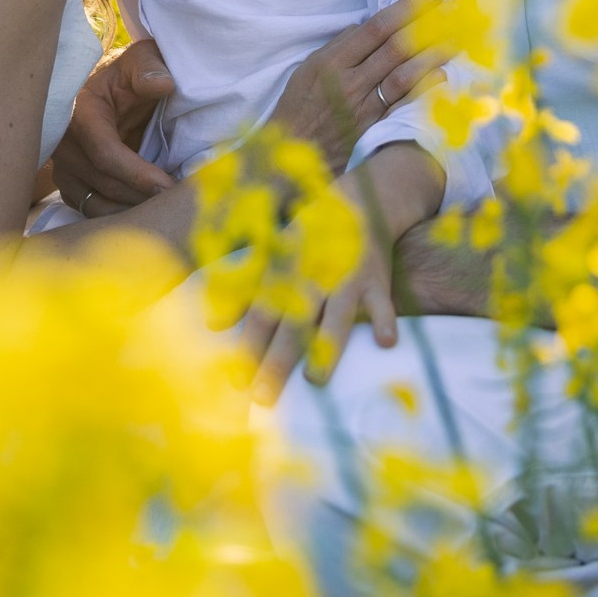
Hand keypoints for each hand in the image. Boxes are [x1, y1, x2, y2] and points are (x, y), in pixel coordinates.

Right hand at [51, 40, 177, 215]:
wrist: (106, 91)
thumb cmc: (126, 76)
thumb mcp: (139, 61)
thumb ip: (149, 68)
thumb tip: (164, 85)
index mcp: (80, 114)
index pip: (105, 153)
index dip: (137, 174)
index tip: (168, 186)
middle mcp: (64, 146)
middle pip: (104, 184)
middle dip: (142, 197)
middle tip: (179, 205)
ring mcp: (64, 169)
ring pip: (97, 204)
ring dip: (132, 212)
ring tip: (166, 212)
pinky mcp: (71, 186)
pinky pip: (93, 210)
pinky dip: (120, 216)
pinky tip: (148, 214)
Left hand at [240, 170, 402, 405]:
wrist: (360, 199)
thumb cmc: (309, 235)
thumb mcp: (273, 254)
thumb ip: (244, 289)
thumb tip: (212, 324)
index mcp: (284, 272)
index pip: (262, 314)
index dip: (248, 345)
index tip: (235, 380)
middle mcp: (312, 277)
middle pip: (293, 324)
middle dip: (277, 361)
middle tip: (263, 397)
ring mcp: (346, 278)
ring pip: (335, 316)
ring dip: (327, 346)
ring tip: (315, 380)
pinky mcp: (376, 279)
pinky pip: (383, 303)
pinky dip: (385, 319)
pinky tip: (385, 342)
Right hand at [265, 0, 450, 171]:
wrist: (292, 154)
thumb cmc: (298, 108)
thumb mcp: (307, 69)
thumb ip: (338, 47)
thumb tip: (366, 27)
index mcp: (333, 62)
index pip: (377, 27)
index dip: (409, 7)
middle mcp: (351, 82)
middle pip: (398, 47)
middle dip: (431, 23)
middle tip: (461, 6)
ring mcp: (365, 108)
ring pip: (405, 75)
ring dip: (435, 55)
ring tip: (459, 38)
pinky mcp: (374, 130)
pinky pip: (404, 107)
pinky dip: (424, 90)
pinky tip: (443, 75)